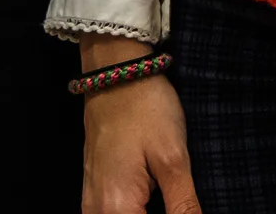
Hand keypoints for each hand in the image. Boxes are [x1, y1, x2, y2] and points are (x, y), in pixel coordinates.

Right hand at [78, 36, 199, 213]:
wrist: (116, 75)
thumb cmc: (147, 111)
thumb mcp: (173, 159)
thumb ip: (183, 206)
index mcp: (115, 208)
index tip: (185, 202)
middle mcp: (95, 212)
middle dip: (163, 212)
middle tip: (180, 196)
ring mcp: (90, 203)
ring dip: (145, 212)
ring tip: (168, 191)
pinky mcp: (93, 192)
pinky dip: (135, 210)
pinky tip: (155, 198)